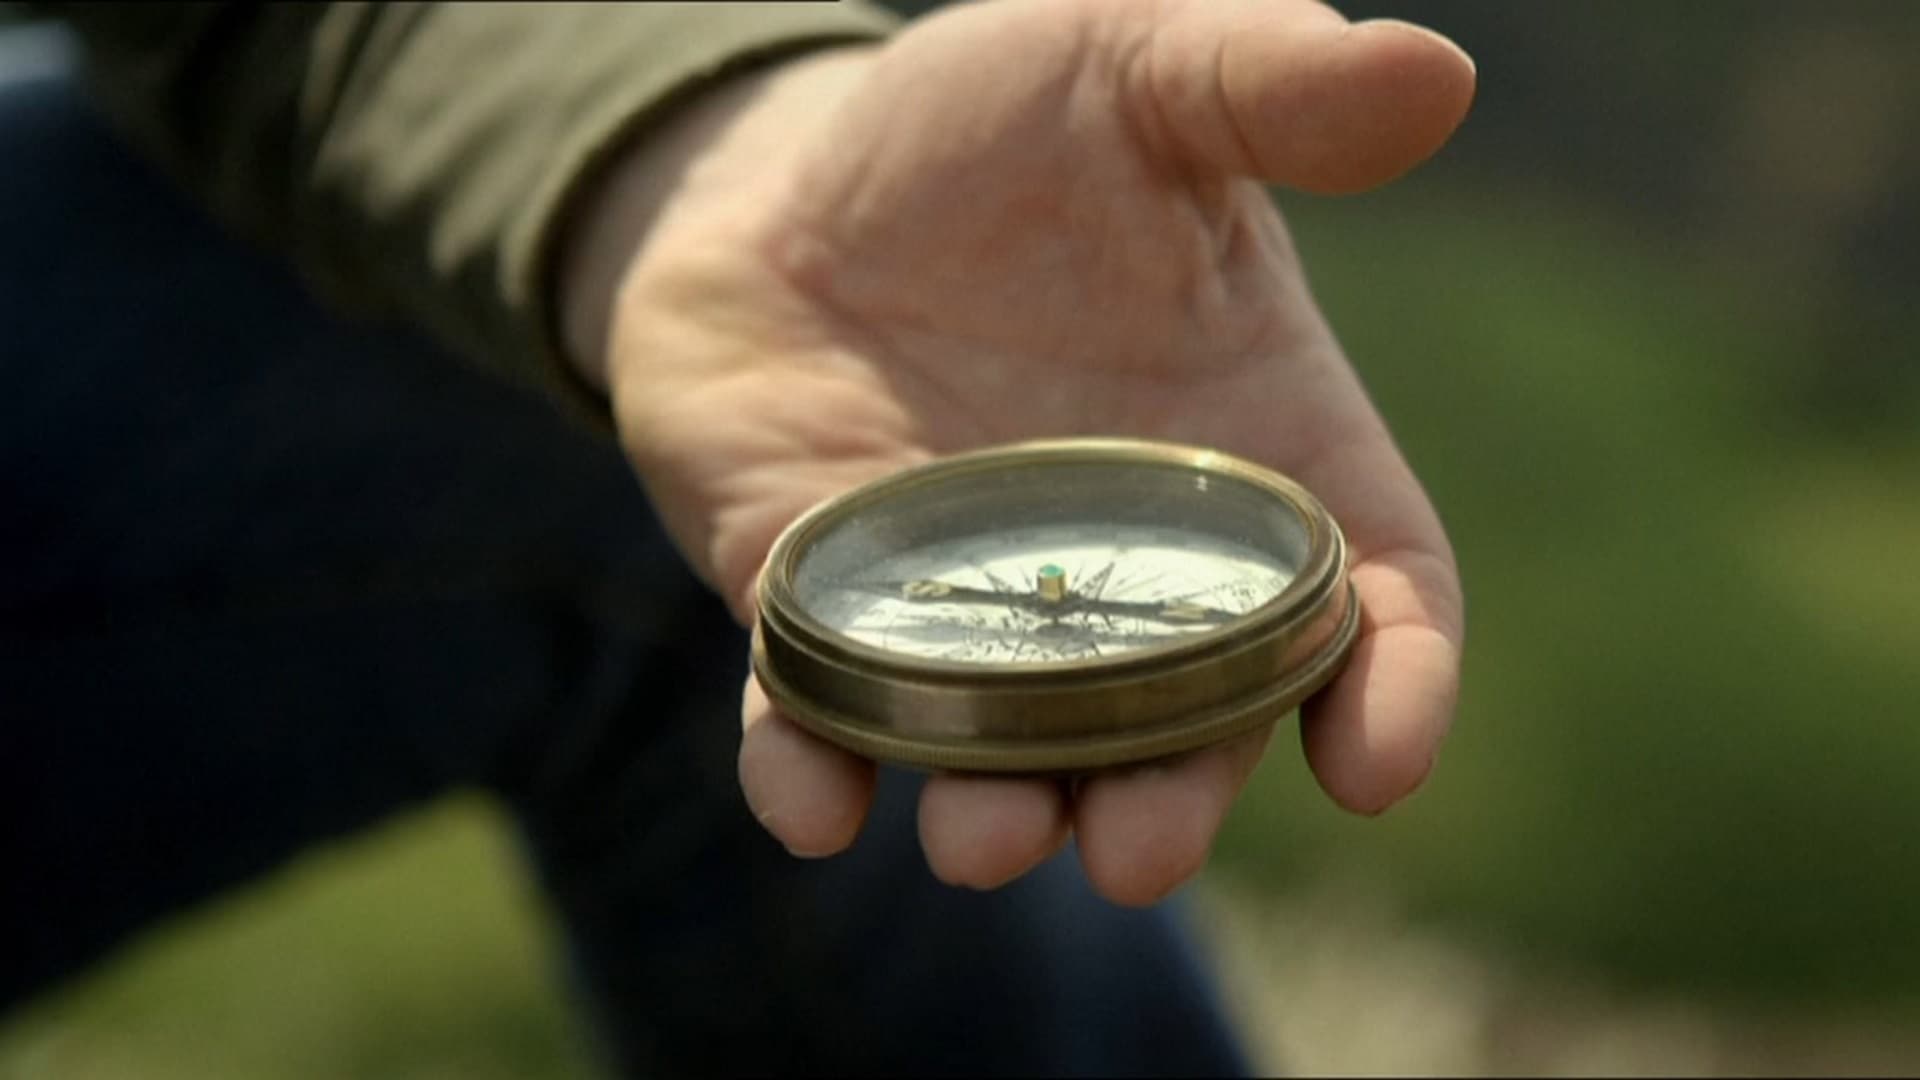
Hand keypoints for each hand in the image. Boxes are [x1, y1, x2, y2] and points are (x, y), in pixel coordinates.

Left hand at [559, 0, 1472, 905]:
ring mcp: (975, 607)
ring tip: (981, 840)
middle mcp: (1129, 565)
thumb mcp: (1130, 68)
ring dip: (1005, 814)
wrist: (784, 175)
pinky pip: (824, 723)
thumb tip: (1432, 75)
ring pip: (1016, 755)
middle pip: (1192, 725)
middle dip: (1174, 799)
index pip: (1369, 597)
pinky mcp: (827, 614)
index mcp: (1251, 451)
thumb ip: (1266, 80)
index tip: (1381, 763)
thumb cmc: (984, 128)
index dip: (1396, 685)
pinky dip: (814, 772)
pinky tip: (805, 797)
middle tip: (1141, 853)